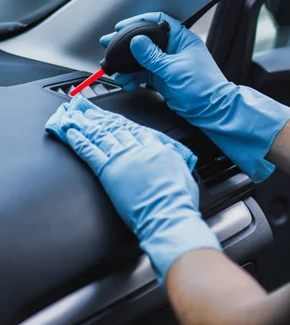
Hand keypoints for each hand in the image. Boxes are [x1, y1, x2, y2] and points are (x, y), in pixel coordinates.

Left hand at [45, 100, 220, 283]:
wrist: (167, 212)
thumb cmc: (178, 201)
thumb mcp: (185, 176)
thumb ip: (176, 163)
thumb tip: (174, 159)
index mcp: (157, 149)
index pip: (136, 131)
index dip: (121, 124)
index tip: (112, 119)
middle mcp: (138, 149)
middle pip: (115, 129)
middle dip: (100, 119)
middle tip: (88, 111)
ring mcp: (122, 157)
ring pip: (100, 135)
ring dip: (85, 125)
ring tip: (75, 117)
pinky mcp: (108, 170)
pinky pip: (89, 150)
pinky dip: (77, 140)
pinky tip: (70, 133)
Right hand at [100, 12, 289, 181]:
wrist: (212, 111)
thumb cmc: (203, 87)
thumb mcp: (174, 69)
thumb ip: (153, 56)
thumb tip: (136, 41)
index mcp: (181, 39)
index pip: (157, 21)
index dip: (138, 21)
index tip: (122, 26)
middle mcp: (173, 49)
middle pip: (145, 40)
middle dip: (126, 44)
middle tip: (108, 44)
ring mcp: (167, 64)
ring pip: (141, 59)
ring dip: (127, 64)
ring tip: (114, 69)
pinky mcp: (163, 78)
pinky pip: (143, 74)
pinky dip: (133, 77)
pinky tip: (127, 81)